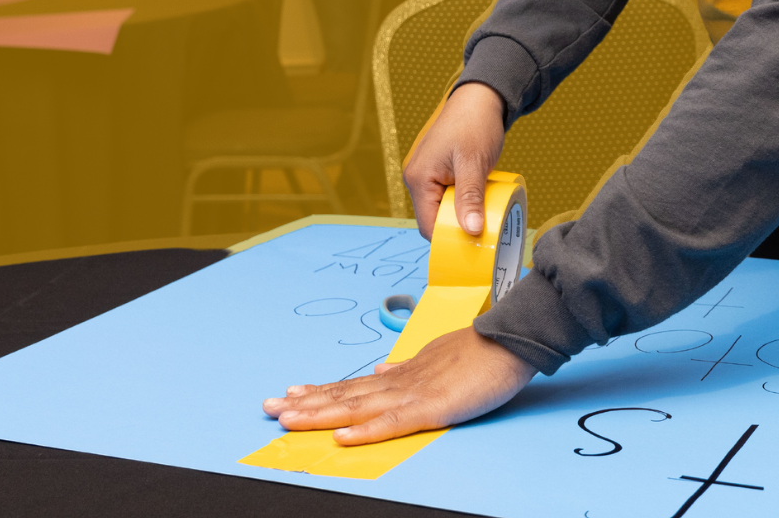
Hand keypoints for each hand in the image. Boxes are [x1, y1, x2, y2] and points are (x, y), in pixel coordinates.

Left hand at [263, 326, 535, 444]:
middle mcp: (399, 381)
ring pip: (357, 407)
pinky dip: (365, 430)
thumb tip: (383, 370)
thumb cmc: (479, 352)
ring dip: (320, 413)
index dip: (320, 391)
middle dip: (304, 403)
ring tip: (288, 417)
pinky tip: (342, 436)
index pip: (352, 385)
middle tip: (268, 406)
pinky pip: (393, 422)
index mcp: (402, 374)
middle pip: (344, 395)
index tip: (290, 394)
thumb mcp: (436, 358)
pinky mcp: (432, 407)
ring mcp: (413, 393)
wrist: (510, 341)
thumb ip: (408, 368)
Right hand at [404, 82, 504, 238]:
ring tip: (483, 219)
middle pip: (433, 219)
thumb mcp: (474, 163)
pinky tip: (478, 205)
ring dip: (461, 215)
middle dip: (456, 229)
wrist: (479, 98)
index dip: (448, 240)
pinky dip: (462, 204)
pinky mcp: (438, 171)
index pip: (428, 225)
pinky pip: (446, 197)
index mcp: (419, 178)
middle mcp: (417, 178)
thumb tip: (471, 230)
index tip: (473, 248)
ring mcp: (427, 175)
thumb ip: (470, 197)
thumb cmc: (475, 125)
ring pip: (441, 209)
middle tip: (483, 235)